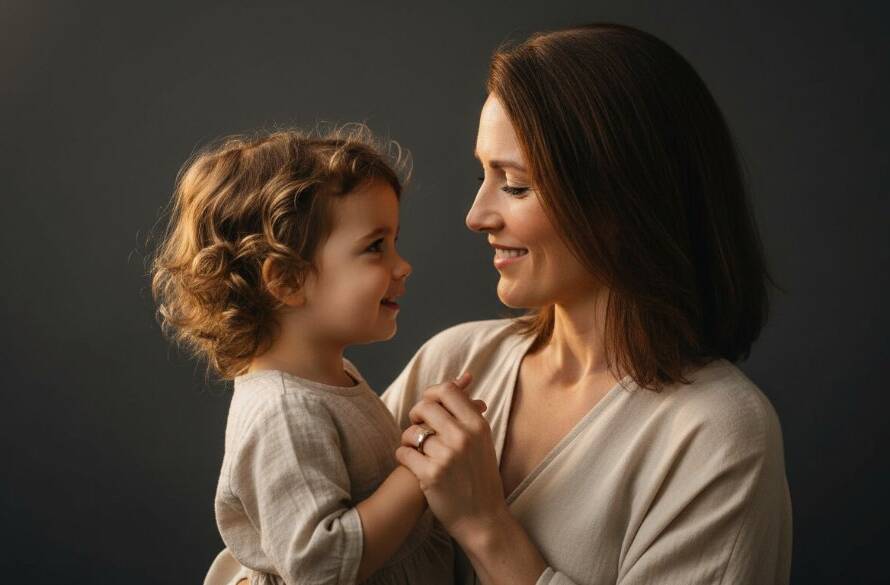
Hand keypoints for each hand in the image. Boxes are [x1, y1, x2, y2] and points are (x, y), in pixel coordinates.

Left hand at [395, 373, 509, 545]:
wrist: (483, 519)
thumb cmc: (480, 477)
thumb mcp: (482, 440)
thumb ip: (469, 409)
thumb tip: (463, 377)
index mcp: (478, 425)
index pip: (447, 391)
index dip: (431, 394)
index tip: (428, 405)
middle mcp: (463, 437)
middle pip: (424, 407)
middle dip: (416, 416)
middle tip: (418, 427)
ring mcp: (447, 456)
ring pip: (411, 432)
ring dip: (408, 440)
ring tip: (416, 449)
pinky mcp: (430, 475)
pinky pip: (403, 453)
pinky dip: (403, 457)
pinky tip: (411, 463)